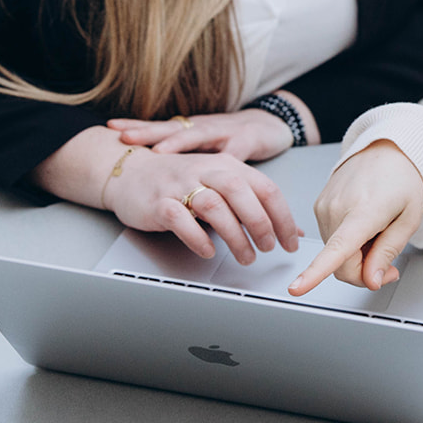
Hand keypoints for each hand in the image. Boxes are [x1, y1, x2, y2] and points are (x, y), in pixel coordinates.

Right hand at [105, 148, 301, 264]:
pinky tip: (208, 251)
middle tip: (268, 248)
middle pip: (241, 192)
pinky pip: (180, 218)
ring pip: (214, 206)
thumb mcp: (221, 185)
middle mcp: (206, 170)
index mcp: (227, 165)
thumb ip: (254, 205)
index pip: (265, 187)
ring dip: (234, 235)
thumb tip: (291, 230)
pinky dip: (197, 237)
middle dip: (260, 223)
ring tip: (245, 256)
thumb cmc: (179, 181)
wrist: (130, 171)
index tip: (290, 241)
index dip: (282, 217)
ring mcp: (180, 184)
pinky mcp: (158, 202)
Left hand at [109, 108, 293, 161]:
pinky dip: (226, 160)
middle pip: (171, 127)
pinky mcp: (248, 141)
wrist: (269, 124)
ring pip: (199, 135)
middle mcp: (204, 127)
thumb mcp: (202, 147)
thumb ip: (180, 158)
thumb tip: (149, 171)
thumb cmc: (230, 138)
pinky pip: (235, 153)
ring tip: (161, 150)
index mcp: (190, 130)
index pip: (159, 126)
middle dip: (148, 132)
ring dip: (180, 141)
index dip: (136, 126)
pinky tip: (218, 164)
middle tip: (126, 138)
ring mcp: (225, 132)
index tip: (111, 127)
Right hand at [288, 141, 422, 296]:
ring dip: (356, 256)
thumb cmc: (402, 178)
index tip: (297, 288)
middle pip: (340, 265)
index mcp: (363, 211)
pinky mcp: (318, 206)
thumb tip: (371, 280)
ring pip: (335, 255)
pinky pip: (330, 239)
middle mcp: (337, 208)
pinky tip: (363, 225)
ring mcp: (324, 206)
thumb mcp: (409, 219)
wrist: (386, 148)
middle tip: (388, 265)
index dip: (315, 273)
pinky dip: (347, 243)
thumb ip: (388, 252)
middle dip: (364, 273)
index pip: (336, 249)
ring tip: (376, 232)